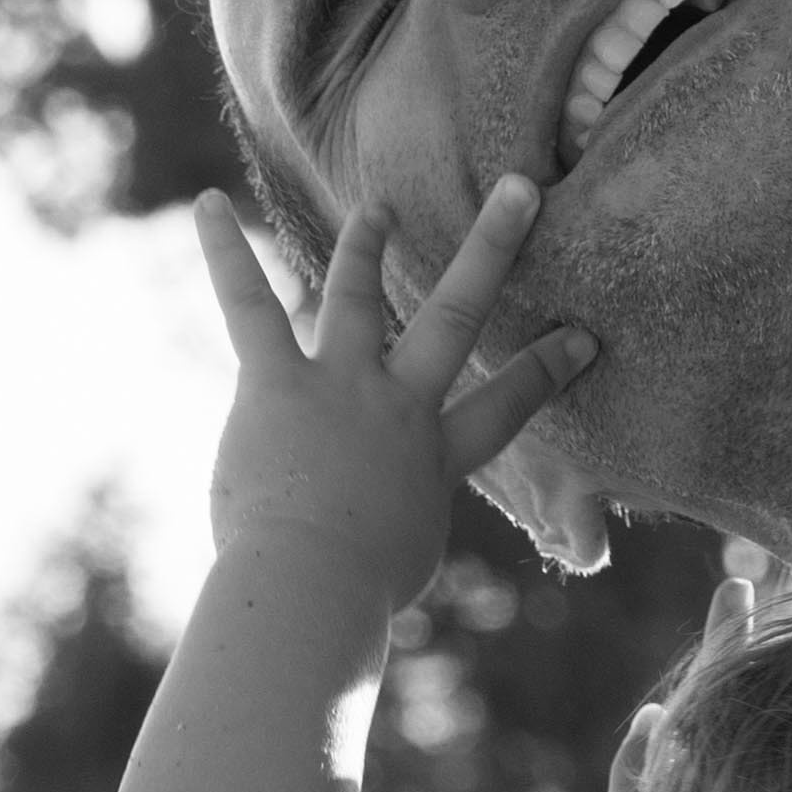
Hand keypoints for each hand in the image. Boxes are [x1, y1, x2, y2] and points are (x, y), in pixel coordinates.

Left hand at [195, 178, 593, 607]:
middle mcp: (397, 408)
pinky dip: (226, 251)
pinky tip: (207, 204)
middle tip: (519, 191)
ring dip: (366, 246)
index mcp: (434, 460)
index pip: (505, 411)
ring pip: (357, 296)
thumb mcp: (398, 566)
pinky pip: (249, 303)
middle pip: (455, 319)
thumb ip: (390, 535)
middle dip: (491, 248)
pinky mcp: (277, 383)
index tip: (584, 337)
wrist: (313, 589)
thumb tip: (366, 553)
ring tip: (375, 211)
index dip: (544, 372)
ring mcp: (340, 387)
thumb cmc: (351, 600)